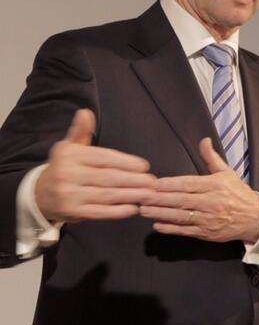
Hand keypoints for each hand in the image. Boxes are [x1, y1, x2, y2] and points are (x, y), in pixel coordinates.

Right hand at [35, 109, 156, 222]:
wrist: (39, 195)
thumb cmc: (63, 167)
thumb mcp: (69, 147)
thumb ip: (80, 131)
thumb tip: (86, 112)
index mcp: (70, 156)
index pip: (103, 158)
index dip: (125, 162)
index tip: (144, 166)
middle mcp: (69, 175)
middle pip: (108, 177)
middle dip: (133, 180)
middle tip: (153, 182)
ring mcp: (70, 195)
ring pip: (106, 195)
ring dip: (131, 195)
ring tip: (149, 194)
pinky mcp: (73, 212)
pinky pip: (99, 212)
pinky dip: (118, 211)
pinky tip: (133, 208)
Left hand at [139, 137, 258, 242]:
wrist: (255, 218)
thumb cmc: (238, 193)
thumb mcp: (227, 173)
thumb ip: (211, 158)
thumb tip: (204, 140)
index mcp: (214, 186)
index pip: (189, 184)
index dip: (170, 184)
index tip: (154, 184)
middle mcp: (211, 203)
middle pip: (182, 200)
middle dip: (160, 199)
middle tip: (142, 197)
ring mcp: (208, 219)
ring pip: (181, 216)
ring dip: (161, 214)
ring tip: (144, 210)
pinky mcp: (206, 233)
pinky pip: (186, 230)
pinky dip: (171, 229)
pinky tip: (158, 225)